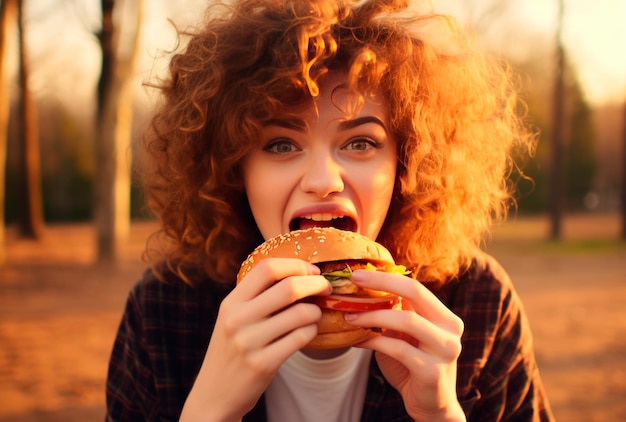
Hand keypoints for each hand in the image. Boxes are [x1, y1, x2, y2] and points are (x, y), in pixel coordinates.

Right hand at [180, 258, 330, 421]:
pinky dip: (312, 331)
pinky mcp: (263, 364)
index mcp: (231, 302)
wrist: (214, 394)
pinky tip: (309, 331)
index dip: (295, 264)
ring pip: (300, 313)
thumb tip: (299, 272)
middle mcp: (237, 319)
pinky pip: (300, 338)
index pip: (267, 268)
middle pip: (289, 287)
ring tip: (315, 314)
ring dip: (316, 311)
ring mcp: (249, 342)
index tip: (311, 270)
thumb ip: (257, 296)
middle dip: (316, 284)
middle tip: (326, 288)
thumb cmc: (232, 350)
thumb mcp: (233, 318)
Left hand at [345, 270, 465, 421]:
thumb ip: (395, 314)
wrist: (430, 405)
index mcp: (444, 316)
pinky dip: (374, 341)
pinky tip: (358, 340)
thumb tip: (364, 288)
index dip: (387, 277)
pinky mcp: (432, 371)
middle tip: (354, 280)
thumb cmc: (413, 365)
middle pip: (415, 293)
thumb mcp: (405, 336)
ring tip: (350, 316)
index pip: (416, 286)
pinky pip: (397, 349)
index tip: (359, 273)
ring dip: (373, 316)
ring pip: (406, 320)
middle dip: (381, 283)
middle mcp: (450, 329)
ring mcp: (445, 350)